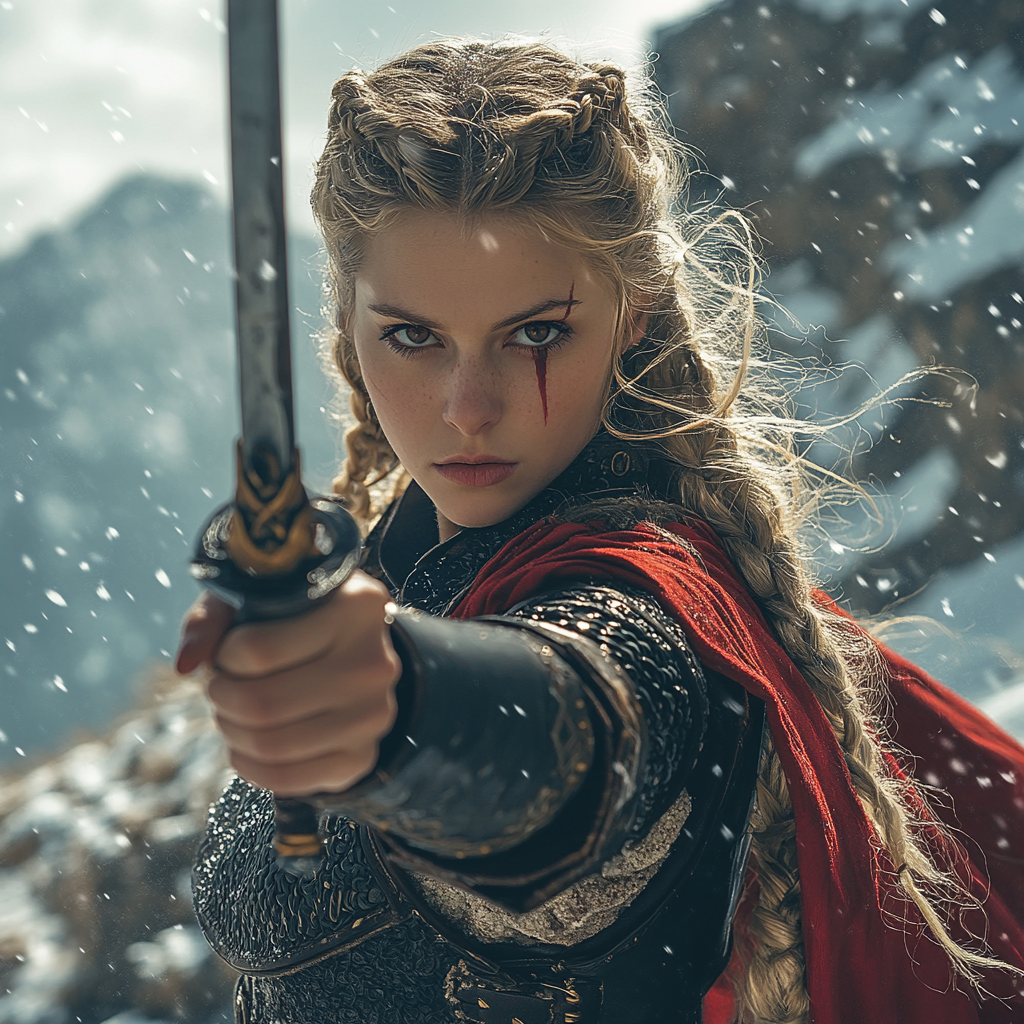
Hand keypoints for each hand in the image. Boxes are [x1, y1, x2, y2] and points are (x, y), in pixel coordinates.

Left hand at [175, 571, 401, 796]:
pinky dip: (250, 766)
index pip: (259, 650)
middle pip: (262, 704)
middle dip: (223, 699)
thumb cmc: (297, 620)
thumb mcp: (259, 596)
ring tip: (232, 713)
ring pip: (271, 744)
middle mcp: (374, 662)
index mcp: (356, 606)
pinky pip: (287, 779)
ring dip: (233, 731)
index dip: (224, 657)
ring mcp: (373, 714)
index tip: (227, 653)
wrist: (354, 655)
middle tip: (220, 688)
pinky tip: (245, 745)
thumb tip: (187, 664)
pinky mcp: (361, 756)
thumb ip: (215, 618)